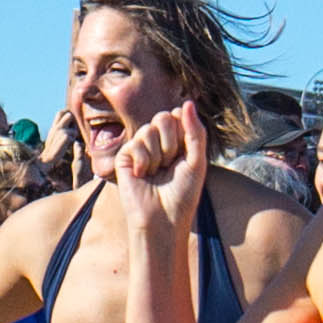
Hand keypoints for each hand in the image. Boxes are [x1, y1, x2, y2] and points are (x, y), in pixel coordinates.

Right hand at [116, 102, 212, 240]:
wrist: (163, 220)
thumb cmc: (183, 195)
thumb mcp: (197, 161)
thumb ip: (195, 131)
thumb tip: (187, 102)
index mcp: (177, 141)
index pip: (179, 115)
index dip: (184, 132)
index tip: (185, 155)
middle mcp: (158, 142)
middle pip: (163, 117)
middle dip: (171, 141)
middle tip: (170, 164)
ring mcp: (140, 148)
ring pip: (149, 129)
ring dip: (158, 155)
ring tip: (157, 173)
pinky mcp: (124, 157)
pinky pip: (136, 143)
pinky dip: (144, 161)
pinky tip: (143, 175)